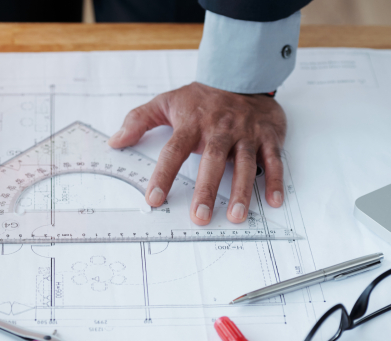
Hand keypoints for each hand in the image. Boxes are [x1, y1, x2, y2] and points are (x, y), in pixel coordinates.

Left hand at [108, 82, 285, 224]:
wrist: (242, 73)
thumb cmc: (202, 97)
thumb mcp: (167, 102)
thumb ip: (139, 120)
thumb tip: (115, 141)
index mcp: (193, 124)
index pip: (174, 151)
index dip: (163, 175)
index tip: (154, 199)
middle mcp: (220, 130)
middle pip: (213, 161)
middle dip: (207, 189)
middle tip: (200, 216)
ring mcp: (246, 134)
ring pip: (246, 164)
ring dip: (241, 191)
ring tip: (235, 216)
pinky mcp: (268, 136)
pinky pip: (274, 160)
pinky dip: (275, 180)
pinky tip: (273, 201)